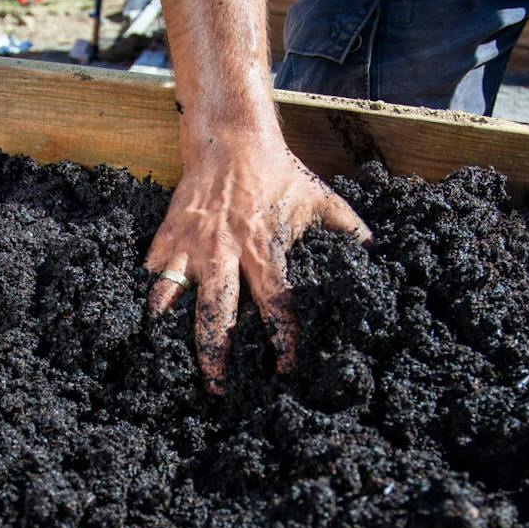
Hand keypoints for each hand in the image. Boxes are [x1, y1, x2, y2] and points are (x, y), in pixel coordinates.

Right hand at [145, 125, 370, 394]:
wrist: (230, 137)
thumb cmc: (277, 171)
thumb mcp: (319, 198)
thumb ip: (348, 230)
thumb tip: (375, 253)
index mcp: (264, 250)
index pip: (276, 306)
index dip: (282, 341)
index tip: (284, 369)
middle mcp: (226, 253)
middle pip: (217, 316)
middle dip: (217, 357)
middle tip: (221, 390)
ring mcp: (192, 246)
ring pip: (177, 300)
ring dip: (175, 335)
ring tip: (172, 363)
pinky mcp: (168, 236)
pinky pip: (155, 274)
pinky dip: (154, 297)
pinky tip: (154, 321)